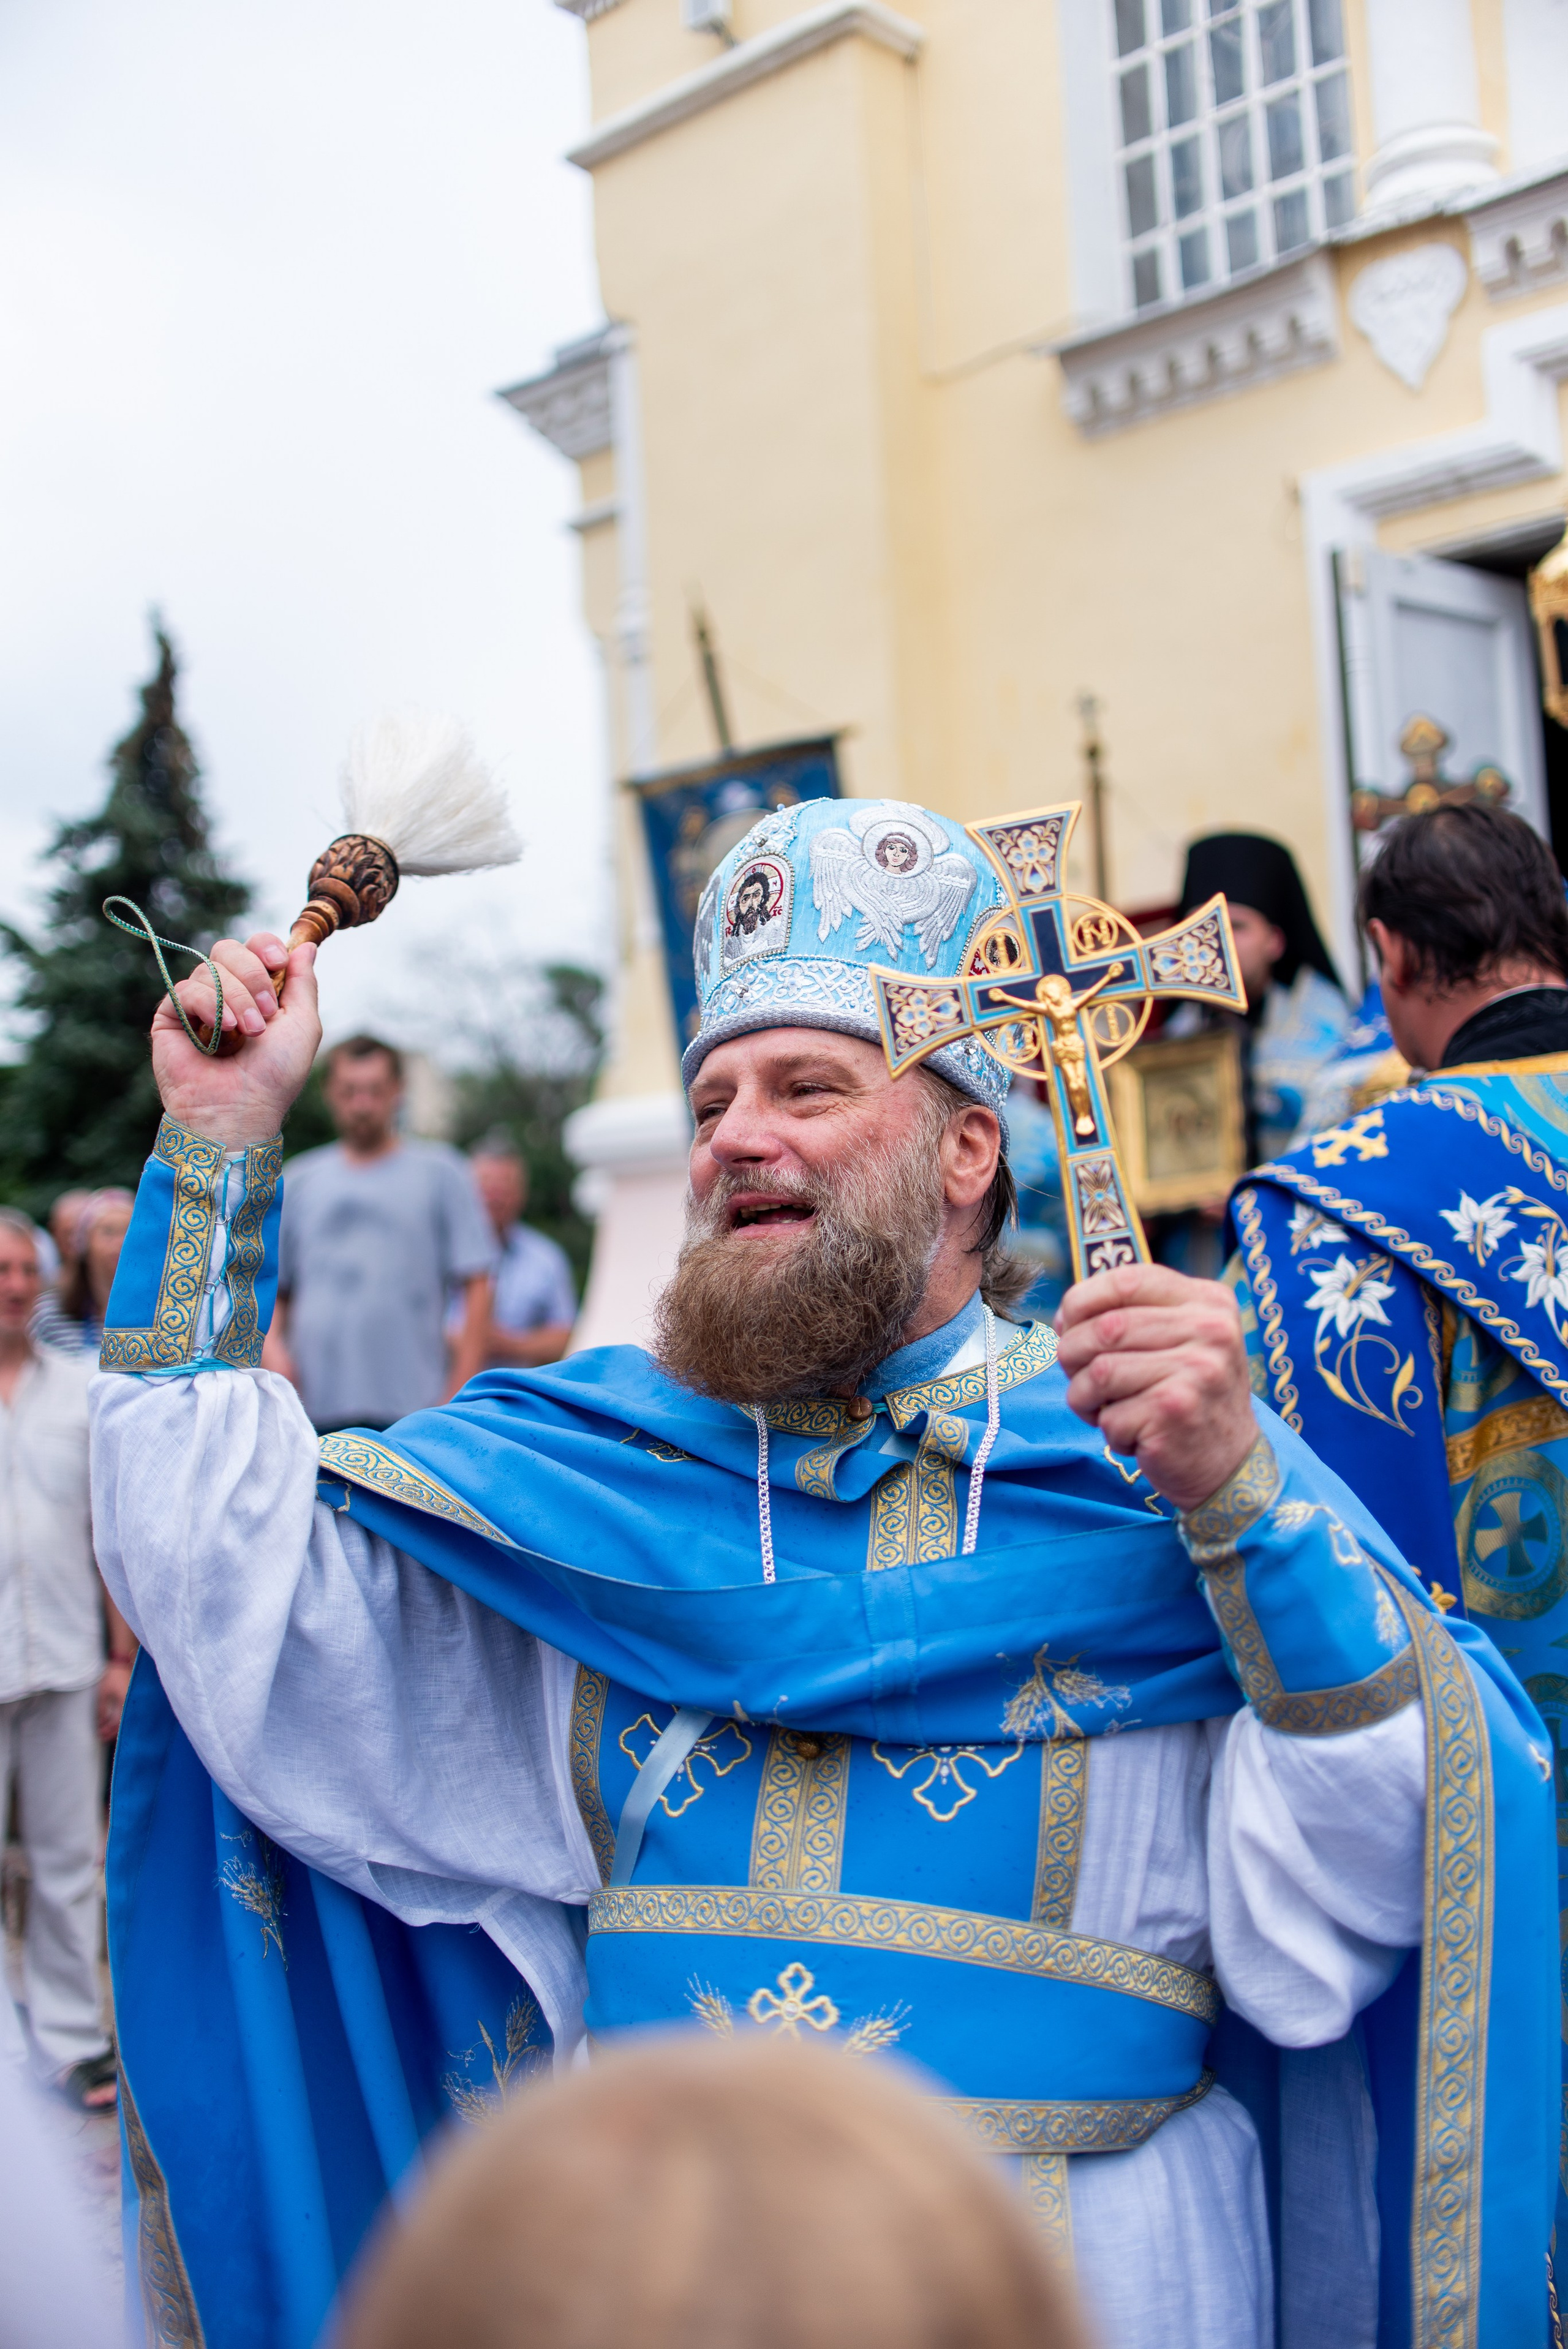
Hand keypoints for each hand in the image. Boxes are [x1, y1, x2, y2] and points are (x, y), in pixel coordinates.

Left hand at [97, 1656, 133, 1741]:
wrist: (121, 1661)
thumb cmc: (112, 1676)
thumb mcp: (103, 1692)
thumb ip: (102, 1708)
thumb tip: (101, 1722)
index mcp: (125, 1702)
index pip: (117, 1722)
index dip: (107, 1730)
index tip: (99, 1734)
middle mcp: (131, 1703)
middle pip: (122, 1723)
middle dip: (111, 1731)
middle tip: (101, 1736)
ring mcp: (132, 1700)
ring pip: (125, 1718)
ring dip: (115, 1726)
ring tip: (105, 1730)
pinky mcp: (131, 1697)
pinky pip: (126, 1711)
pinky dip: (119, 1718)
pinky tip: (113, 1720)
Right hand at [151, 933, 320, 1148]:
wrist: (241, 1110)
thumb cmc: (275, 1076)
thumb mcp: (302, 1025)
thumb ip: (303, 983)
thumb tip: (306, 945)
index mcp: (256, 992)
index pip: (254, 947)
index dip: (264, 946)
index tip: (279, 961)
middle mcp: (225, 994)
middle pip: (228, 949)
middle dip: (252, 975)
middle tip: (265, 1013)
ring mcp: (196, 1005)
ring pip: (208, 967)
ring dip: (235, 997)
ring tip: (246, 1032)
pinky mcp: (170, 1018)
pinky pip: (184, 989)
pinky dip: (207, 1004)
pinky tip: (222, 1030)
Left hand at [1055, 1263, 1257, 1511]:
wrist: (1230, 1463)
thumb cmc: (1188, 1396)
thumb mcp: (1180, 1341)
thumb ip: (1133, 1316)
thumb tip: (1066, 1317)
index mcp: (1208, 1301)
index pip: (1127, 1279)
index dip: (1082, 1300)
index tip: (1067, 1325)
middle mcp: (1210, 1330)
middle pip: (1105, 1327)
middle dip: (1073, 1355)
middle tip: (1079, 1377)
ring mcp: (1196, 1371)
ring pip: (1100, 1372)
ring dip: (1086, 1398)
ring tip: (1105, 1410)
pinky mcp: (1175, 1412)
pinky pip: (1110, 1416)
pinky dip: (1110, 1432)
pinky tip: (1134, 1436)